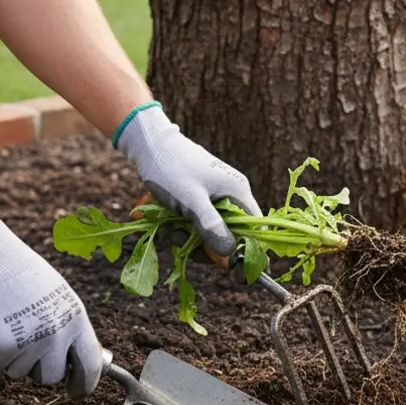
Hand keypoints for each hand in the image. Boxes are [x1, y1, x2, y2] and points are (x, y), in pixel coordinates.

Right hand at [0, 199, 103, 397]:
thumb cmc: (20, 275)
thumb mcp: (58, 298)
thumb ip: (68, 328)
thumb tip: (77, 358)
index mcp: (75, 320)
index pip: (90, 365)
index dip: (85, 384)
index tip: (77, 392)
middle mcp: (54, 337)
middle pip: (51, 377)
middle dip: (38, 368)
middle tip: (25, 342)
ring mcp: (25, 346)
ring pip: (18, 372)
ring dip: (11, 357)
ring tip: (5, 323)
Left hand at [114, 102, 260, 256]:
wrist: (150, 145)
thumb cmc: (171, 169)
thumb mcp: (191, 201)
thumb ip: (212, 227)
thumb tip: (231, 255)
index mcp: (237, 191)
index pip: (255, 227)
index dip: (242, 247)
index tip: (219, 260)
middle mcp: (232, 193)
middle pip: (232, 232)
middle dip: (207, 243)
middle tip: (184, 241)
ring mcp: (217, 195)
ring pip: (213, 229)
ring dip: (191, 236)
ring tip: (170, 227)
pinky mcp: (203, 197)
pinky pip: (200, 221)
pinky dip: (185, 226)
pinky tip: (169, 221)